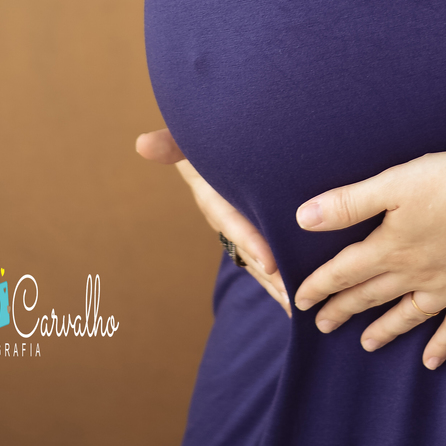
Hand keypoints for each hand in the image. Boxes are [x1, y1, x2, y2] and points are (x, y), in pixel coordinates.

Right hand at [135, 128, 290, 317]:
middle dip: (268, 275)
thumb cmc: (202, 140)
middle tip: (292, 295)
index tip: (270, 262)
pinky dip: (283, 274)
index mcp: (212, 198)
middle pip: (248, 250)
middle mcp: (225, 219)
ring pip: (259, 259)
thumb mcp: (186, 140)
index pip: (230, 222)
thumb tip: (141, 145)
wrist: (212, 147)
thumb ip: (170, 143)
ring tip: (300, 305)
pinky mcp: (256, 229)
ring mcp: (240, 227)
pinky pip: (270, 254)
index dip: (248, 241)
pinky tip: (304, 291)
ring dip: (278, 282)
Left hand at [293, 148, 445, 368]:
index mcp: (390, 247)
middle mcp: (415, 274)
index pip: (344, 272)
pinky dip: (441, 345)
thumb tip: (303, 218)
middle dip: (343, 310)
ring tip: (367, 345)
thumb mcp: (394, 183)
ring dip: (385, 330)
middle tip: (322, 326)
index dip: (319, 287)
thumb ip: (348, 203)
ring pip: (407, 315)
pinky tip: (430, 361)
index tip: (300, 302)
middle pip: (370, 296)